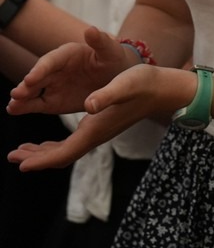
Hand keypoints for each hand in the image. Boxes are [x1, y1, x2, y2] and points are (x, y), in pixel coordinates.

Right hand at [8, 26, 134, 114]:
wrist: (116, 77)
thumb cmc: (112, 60)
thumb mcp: (110, 51)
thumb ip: (100, 42)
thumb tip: (91, 29)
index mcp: (66, 54)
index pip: (50, 61)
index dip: (40, 70)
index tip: (31, 78)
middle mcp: (54, 69)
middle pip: (37, 76)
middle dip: (26, 85)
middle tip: (17, 94)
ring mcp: (51, 85)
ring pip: (32, 91)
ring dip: (21, 97)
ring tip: (12, 105)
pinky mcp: (52, 100)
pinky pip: (36, 103)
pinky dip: (24, 107)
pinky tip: (13, 110)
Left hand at [8, 64, 183, 169]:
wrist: (164, 89)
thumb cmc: (145, 84)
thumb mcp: (125, 84)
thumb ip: (107, 95)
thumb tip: (89, 105)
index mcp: (97, 128)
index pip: (64, 153)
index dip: (41, 160)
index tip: (20, 163)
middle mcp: (96, 135)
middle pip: (62, 156)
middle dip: (36, 158)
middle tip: (12, 156)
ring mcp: (99, 132)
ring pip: (66, 151)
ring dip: (43, 153)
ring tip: (22, 151)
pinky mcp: (102, 126)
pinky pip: (73, 143)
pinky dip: (56, 146)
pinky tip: (47, 141)